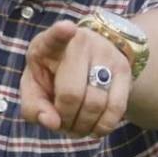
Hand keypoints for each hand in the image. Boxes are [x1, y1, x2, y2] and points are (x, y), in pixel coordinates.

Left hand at [20, 19, 132, 138]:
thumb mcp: (34, 86)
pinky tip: (94, 128)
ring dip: (84, 126)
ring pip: (96, 103)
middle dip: (65, 118)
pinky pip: (117, 108)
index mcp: (48, 43)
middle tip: (62, 125)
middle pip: (72, 93)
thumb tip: (51, 123)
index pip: (54, 37)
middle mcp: (79, 44)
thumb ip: (33, 106)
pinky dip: (103, 126)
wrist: (86, 60)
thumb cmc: (52, 75)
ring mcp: (105, 54)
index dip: (60, 33)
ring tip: (75, 128)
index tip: (67, 27)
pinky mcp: (124, 69)